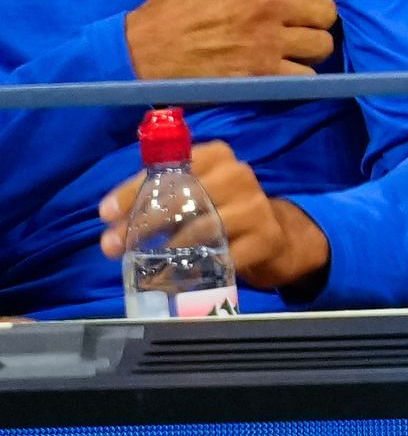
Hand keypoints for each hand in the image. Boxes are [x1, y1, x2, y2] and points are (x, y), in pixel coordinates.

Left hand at [100, 142, 330, 293]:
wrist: (273, 237)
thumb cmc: (220, 211)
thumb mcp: (194, 194)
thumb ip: (160, 198)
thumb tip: (111, 221)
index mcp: (217, 156)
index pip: (170, 167)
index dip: (134, 190)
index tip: (105, 214)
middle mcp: (238, 175)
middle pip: (185, 197)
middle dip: (144, 223)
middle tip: (113, 246)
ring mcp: (255, 207)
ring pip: (203, 227)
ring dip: (166, 250)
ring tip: (142, 265)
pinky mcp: (265, 238)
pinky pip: (224, 256)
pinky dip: (195, 269)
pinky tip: (174, 278)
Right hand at [124, 0, 337, 81]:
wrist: (140, 53)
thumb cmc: (170, 12)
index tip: (297, 1)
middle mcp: (268, 4)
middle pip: (326, 12)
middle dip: (315, 20)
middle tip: (298, 29)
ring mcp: (268, 40)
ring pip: (323, 45)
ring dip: (311, 50)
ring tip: (294, 52)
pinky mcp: (262, 74)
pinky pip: (306, 77)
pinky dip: (300, 77)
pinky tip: (284, 74)